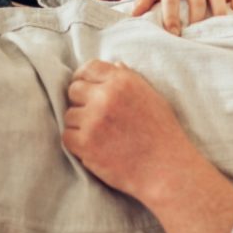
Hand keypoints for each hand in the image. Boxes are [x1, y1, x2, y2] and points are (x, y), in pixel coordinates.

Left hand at [63, 59, 197, 202]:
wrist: (166, 168)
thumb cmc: (163, 133)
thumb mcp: (153, 97)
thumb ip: (131, 79)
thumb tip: (115, 65)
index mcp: (123, 81)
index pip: (89, 68)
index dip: (85, 78)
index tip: (87, 90)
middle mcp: (106, 96)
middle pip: (74, 90)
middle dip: (82, 102)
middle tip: (97, 118)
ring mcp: (94, 119)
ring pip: (69, 115)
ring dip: (80, 125)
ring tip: (102, 136)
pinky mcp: (85, 142)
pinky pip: (67, 136)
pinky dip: (77, 143)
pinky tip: (97, 148)